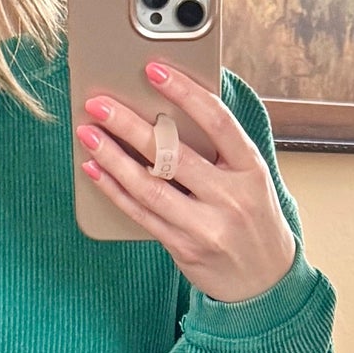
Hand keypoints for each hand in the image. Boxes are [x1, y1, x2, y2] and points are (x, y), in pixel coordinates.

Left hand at [75, 59, 297, 304]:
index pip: (217, 121)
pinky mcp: (184, 248)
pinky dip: (115, 190)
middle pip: (173, 154)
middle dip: (130, 125)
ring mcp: (206, 226)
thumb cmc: (254, 219)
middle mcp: (230, 197)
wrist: (266, 282)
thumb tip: (168, 109)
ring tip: (88, 134)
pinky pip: (141, 214)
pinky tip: (95, 170)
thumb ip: (219, 149)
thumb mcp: (251, 179)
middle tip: (99, 103)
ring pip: (150, 186)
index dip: (184, 92)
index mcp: (251, 169)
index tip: (154, 70)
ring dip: (113, 157)